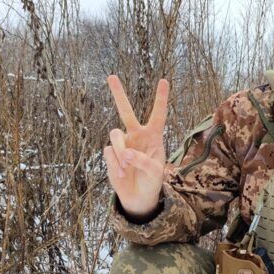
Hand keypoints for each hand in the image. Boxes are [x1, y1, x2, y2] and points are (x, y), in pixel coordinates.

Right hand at [104, 75, 168, 217]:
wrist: (138, 197)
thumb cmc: (152, 181)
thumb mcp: (155, 173)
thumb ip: (143, 161)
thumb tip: (126, 153)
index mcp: (153, 136)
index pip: (158, 114)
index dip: (161, 98)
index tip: (164, 80)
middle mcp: (137, 135)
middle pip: (126, 112)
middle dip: (118, 94)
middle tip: (111, 76)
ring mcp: (123, 144)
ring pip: (116, 135)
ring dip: (121, 151)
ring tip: (126, 168)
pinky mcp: (111, 154)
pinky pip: (110, 152)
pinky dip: (116, 163)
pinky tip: (122, 173)